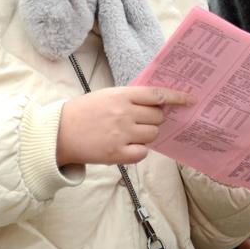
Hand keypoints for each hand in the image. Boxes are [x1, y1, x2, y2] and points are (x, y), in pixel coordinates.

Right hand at [57, 86, 194, 165]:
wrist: (59, 132)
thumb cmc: (84, 112)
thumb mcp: (107, 95)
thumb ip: (130, 98)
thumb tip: (157, 102)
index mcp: (122, 95)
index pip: (157, 94)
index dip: (177, 97)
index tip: (191, 100)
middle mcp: (124, 113)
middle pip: (158, 117)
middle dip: (155, 119)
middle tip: (141, 121)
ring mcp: (121, 134)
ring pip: (152, 135)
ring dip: (147, 135)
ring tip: (129, 133)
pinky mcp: (116, 154)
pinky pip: (142, 153)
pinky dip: (138, 151)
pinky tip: (126, 146)